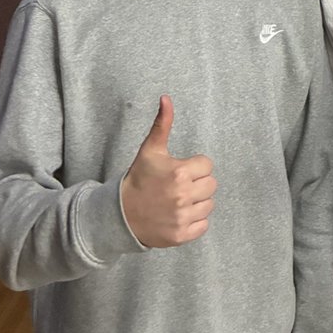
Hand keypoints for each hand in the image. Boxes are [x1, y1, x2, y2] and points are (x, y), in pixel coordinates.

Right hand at [121, 95, 215, 247]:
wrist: (121, 214)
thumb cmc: (139, 178)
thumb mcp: (150, 149)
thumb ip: (162, 123)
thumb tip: (166, 97)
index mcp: (179, 172)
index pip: (207, 165)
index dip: (195, 166)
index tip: (181, 170)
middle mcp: (183, 195)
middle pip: (211, 185)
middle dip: (198, 183)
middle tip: (180, 185)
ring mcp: (182, 217)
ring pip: (209, 205)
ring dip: (198, 202)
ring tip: (179, 200)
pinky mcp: (181, 235)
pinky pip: (204, 225)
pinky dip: (195, 221)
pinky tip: (180, 214)